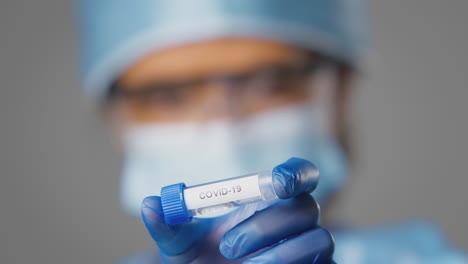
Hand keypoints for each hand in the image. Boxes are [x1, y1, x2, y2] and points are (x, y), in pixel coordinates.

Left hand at [141, 158, 334, 262]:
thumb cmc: (199, 262)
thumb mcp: (178, 245)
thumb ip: (168, 225)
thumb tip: (151, 204)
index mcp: (264, 201)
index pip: (298, 174)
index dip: (296, 172)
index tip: (279, 181)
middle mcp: (291, 221)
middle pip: (306, 205)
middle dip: (266, 224)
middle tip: (228, 247)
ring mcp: (307, 248)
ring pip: (319, 238)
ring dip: (280, 253)